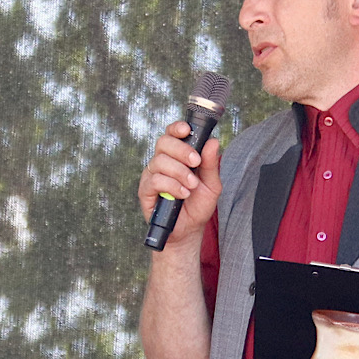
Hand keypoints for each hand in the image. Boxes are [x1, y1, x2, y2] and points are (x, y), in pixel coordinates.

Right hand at [137, 121, 221, 248]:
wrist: (189, 229)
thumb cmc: (198, 205)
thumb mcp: (212, 184)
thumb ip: (210, 164)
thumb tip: (212, 141)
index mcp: (177, 156)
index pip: (172, 134)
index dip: (177, 128)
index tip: (187, 130)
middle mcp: (162, 162)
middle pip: (163, 142)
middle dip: (182, 150)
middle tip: (196, 163)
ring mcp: (152, 175)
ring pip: (160, 161)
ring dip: (179, 172)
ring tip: (191, 186)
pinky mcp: (145, 190)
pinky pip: (155, 180)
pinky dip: (171, 185)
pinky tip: (182, 194)